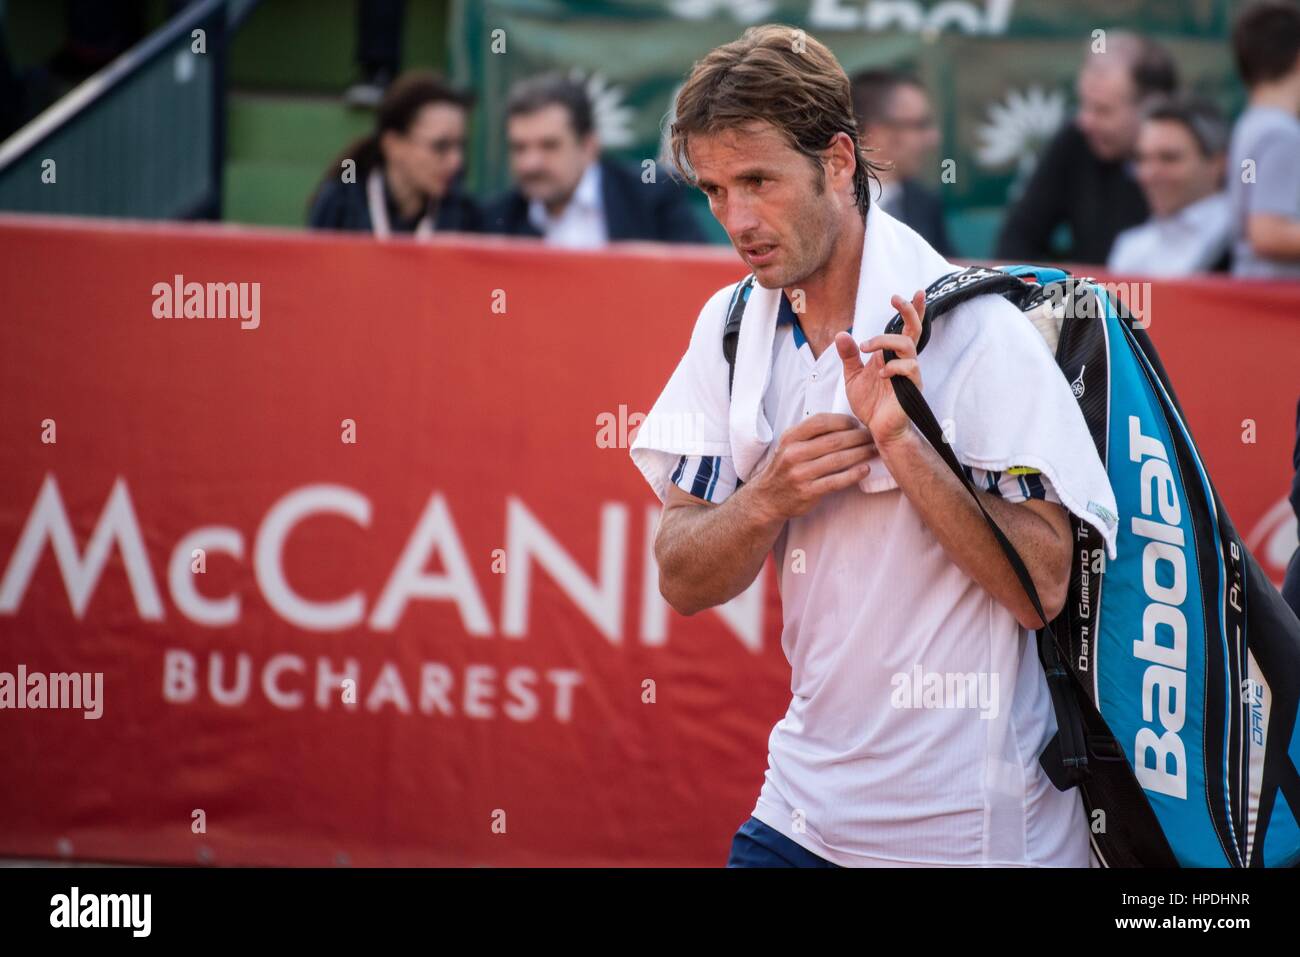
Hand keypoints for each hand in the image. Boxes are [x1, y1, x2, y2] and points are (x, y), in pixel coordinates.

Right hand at [749, 413, 875, 519]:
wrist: (767, 499)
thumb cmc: (785, 469)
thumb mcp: (789, 446)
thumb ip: (810, 435)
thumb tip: (844, 424)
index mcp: (790, 438)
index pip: (820, 422)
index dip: (842, 421)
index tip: (856, 424)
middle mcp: (793, 454)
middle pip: (833, 441)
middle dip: (858, 437)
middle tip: (872, 436)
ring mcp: (800, 474)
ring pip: (837, 460)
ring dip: (860, 454)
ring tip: (873, 450)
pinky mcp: (807, 492)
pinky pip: (835, 481)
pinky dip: (853, 475)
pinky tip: (865, 470)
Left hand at [834, 289, 925, 448]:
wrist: (876, 429)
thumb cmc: (870, 404)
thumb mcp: (853, 376)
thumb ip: (849, 355)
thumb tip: (841, 334)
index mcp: (891, 355)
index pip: (905, 328)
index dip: (912, 310)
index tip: (915, 292)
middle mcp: (903, 360)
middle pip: (914, 329)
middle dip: (908, 311)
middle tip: (896, 298)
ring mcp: (909, 373)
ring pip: (907, 345)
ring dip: (885, 341)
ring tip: (867, 349)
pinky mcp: (911, 387)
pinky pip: (908, 368)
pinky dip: (892, 367)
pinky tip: (880, 375)